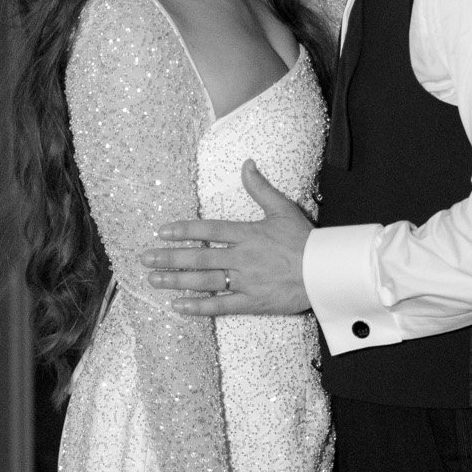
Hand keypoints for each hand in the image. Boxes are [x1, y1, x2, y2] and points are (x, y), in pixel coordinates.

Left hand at [144, 162, 312, 315]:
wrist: (326, 272)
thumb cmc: (305, 239)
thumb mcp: (283, 208)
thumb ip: (260, 188)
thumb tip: (247, 164)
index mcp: (247, 234)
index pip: (208, 231)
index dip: (183, 231)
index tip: (162, 232)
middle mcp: (242, 258)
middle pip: (199, 257)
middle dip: (169, 258)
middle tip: (145, 259)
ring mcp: (245, 281)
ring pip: (204, 281)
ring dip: (176, 281)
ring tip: (153, 280)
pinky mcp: (252, 302)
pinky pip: (220, 306)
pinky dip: (198, 308)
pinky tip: (177, 306)